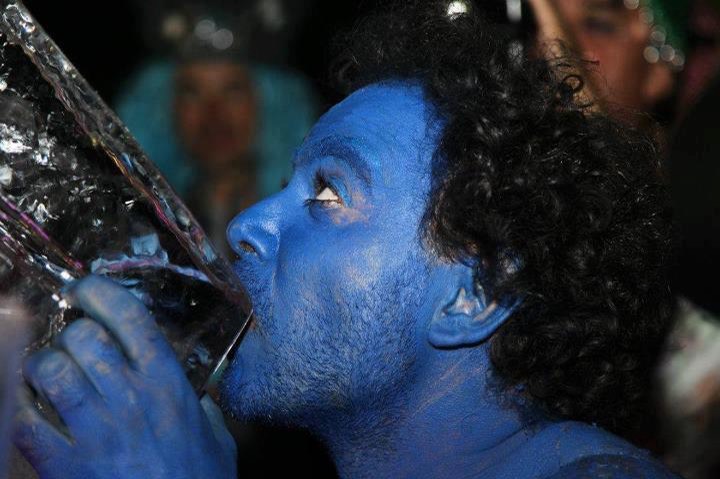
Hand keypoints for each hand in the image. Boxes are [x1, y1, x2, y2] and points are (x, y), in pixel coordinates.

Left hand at [13, 276, 236, 478]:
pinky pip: (25, 420)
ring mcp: (92, 430)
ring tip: (51, 374)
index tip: (86, 289)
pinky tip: (33, 409)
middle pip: (82, 336)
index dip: (101, 292)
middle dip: (73, 333)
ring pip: (49, 369)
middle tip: (75, 342)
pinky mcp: (62, 464)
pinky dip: (23, 408)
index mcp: (168, 383)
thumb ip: (200, 404)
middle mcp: (128, 397)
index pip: (129, 318)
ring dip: (44, 366)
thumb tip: (189, 391)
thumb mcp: (216, 436)